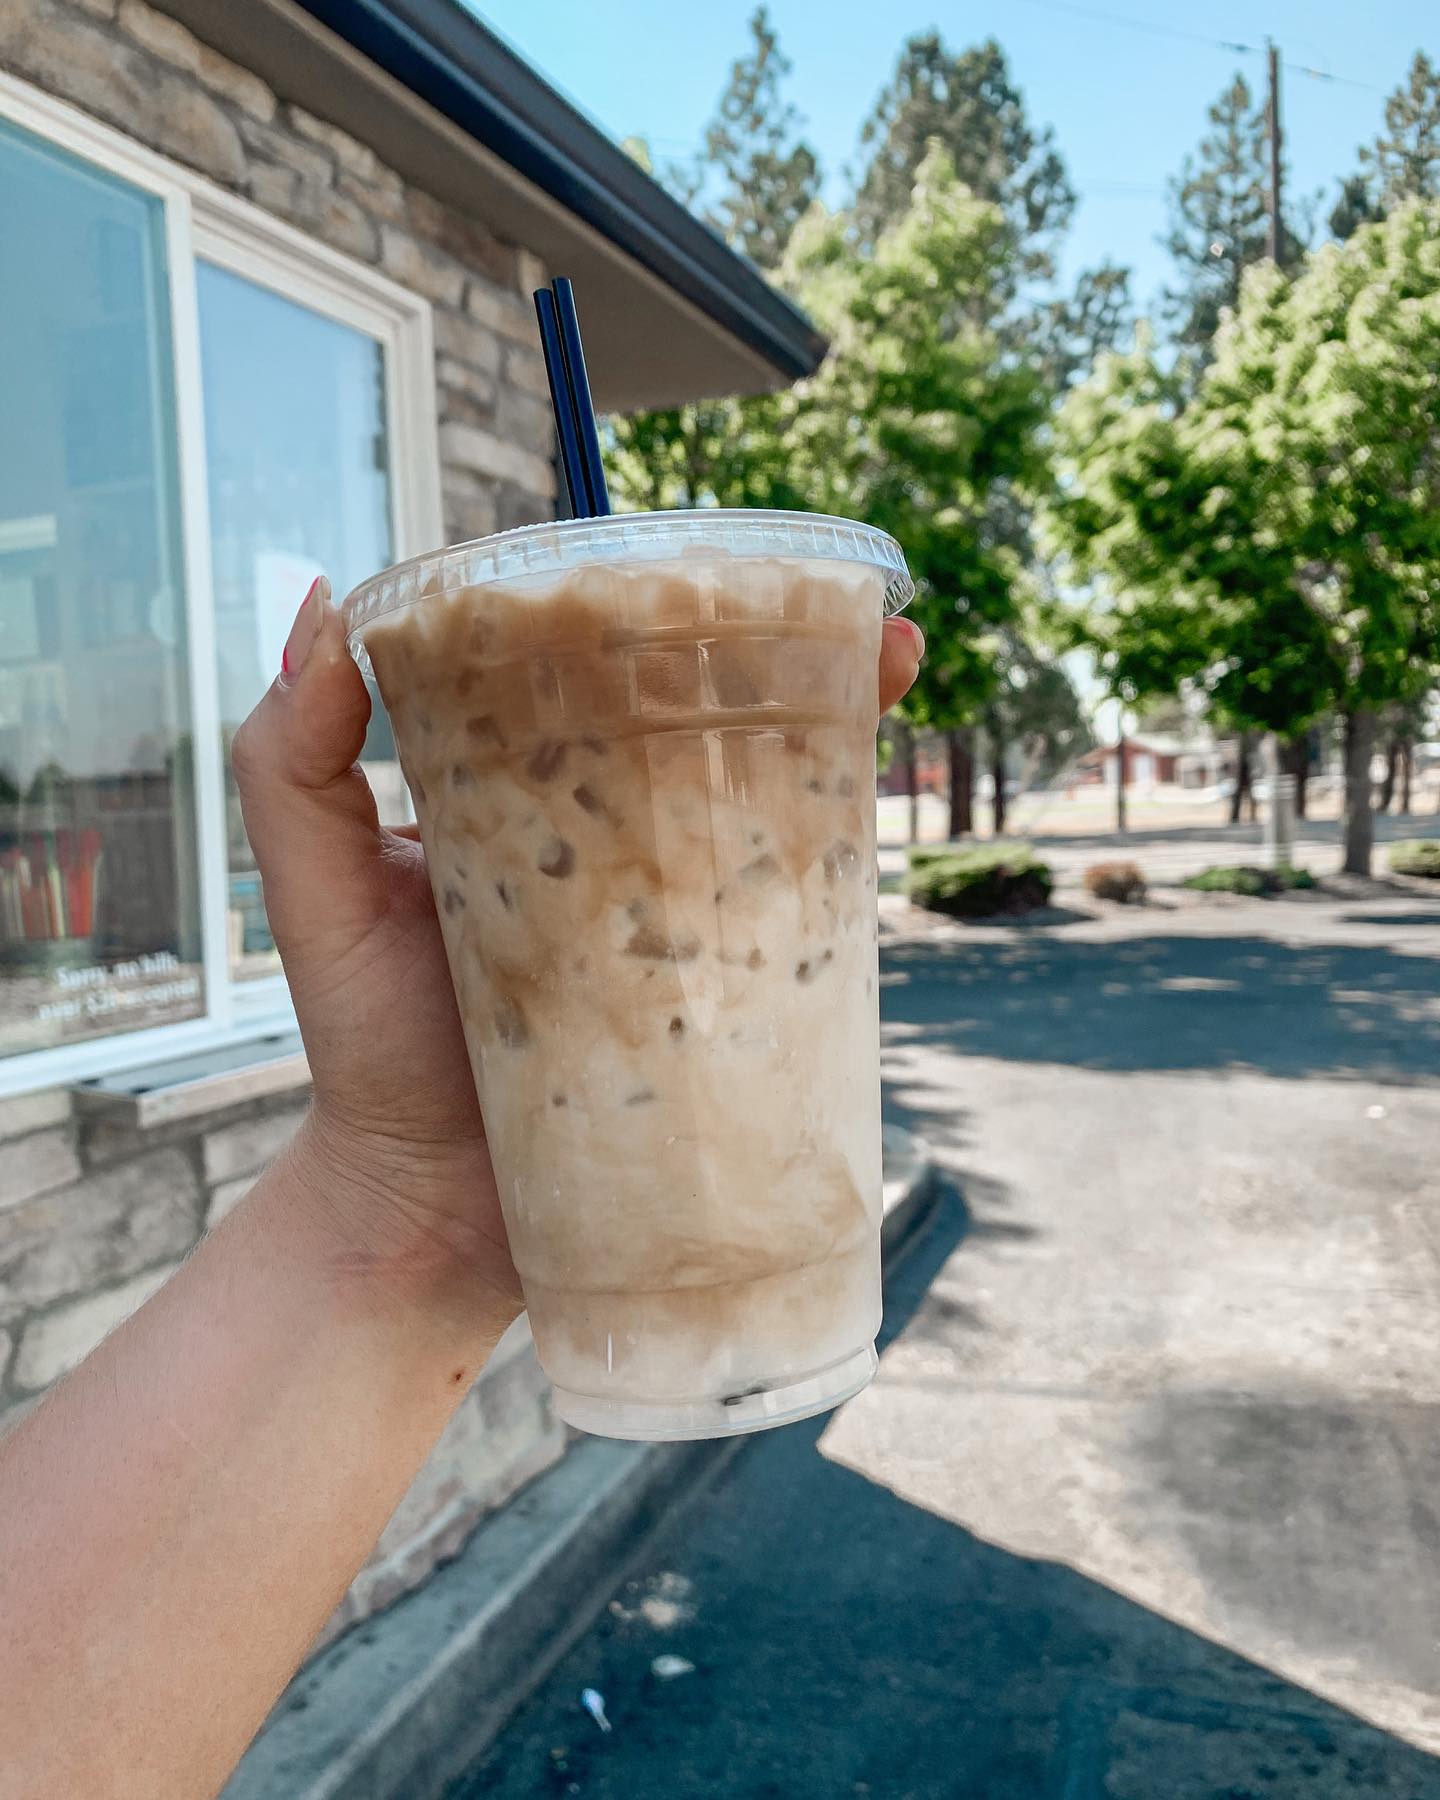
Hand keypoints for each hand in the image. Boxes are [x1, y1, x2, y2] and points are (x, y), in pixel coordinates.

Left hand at [231, 581, 923, 1324]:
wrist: (433, 1211)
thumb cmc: (366, 1045)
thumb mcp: (314, 889)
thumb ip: (291, 758)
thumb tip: (329, 600)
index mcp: (525, 794)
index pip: (598, 678)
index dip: (656, 612)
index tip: (703, 564)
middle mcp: (612, 842)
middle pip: (706, 726)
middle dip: (785, 655)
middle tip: (843, 610)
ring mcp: (676, 916)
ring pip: (766, 803)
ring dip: (838, 732)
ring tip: (891, 669)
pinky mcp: (720, 993)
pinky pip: (791, 912)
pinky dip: (843, 854)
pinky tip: (879, 803)